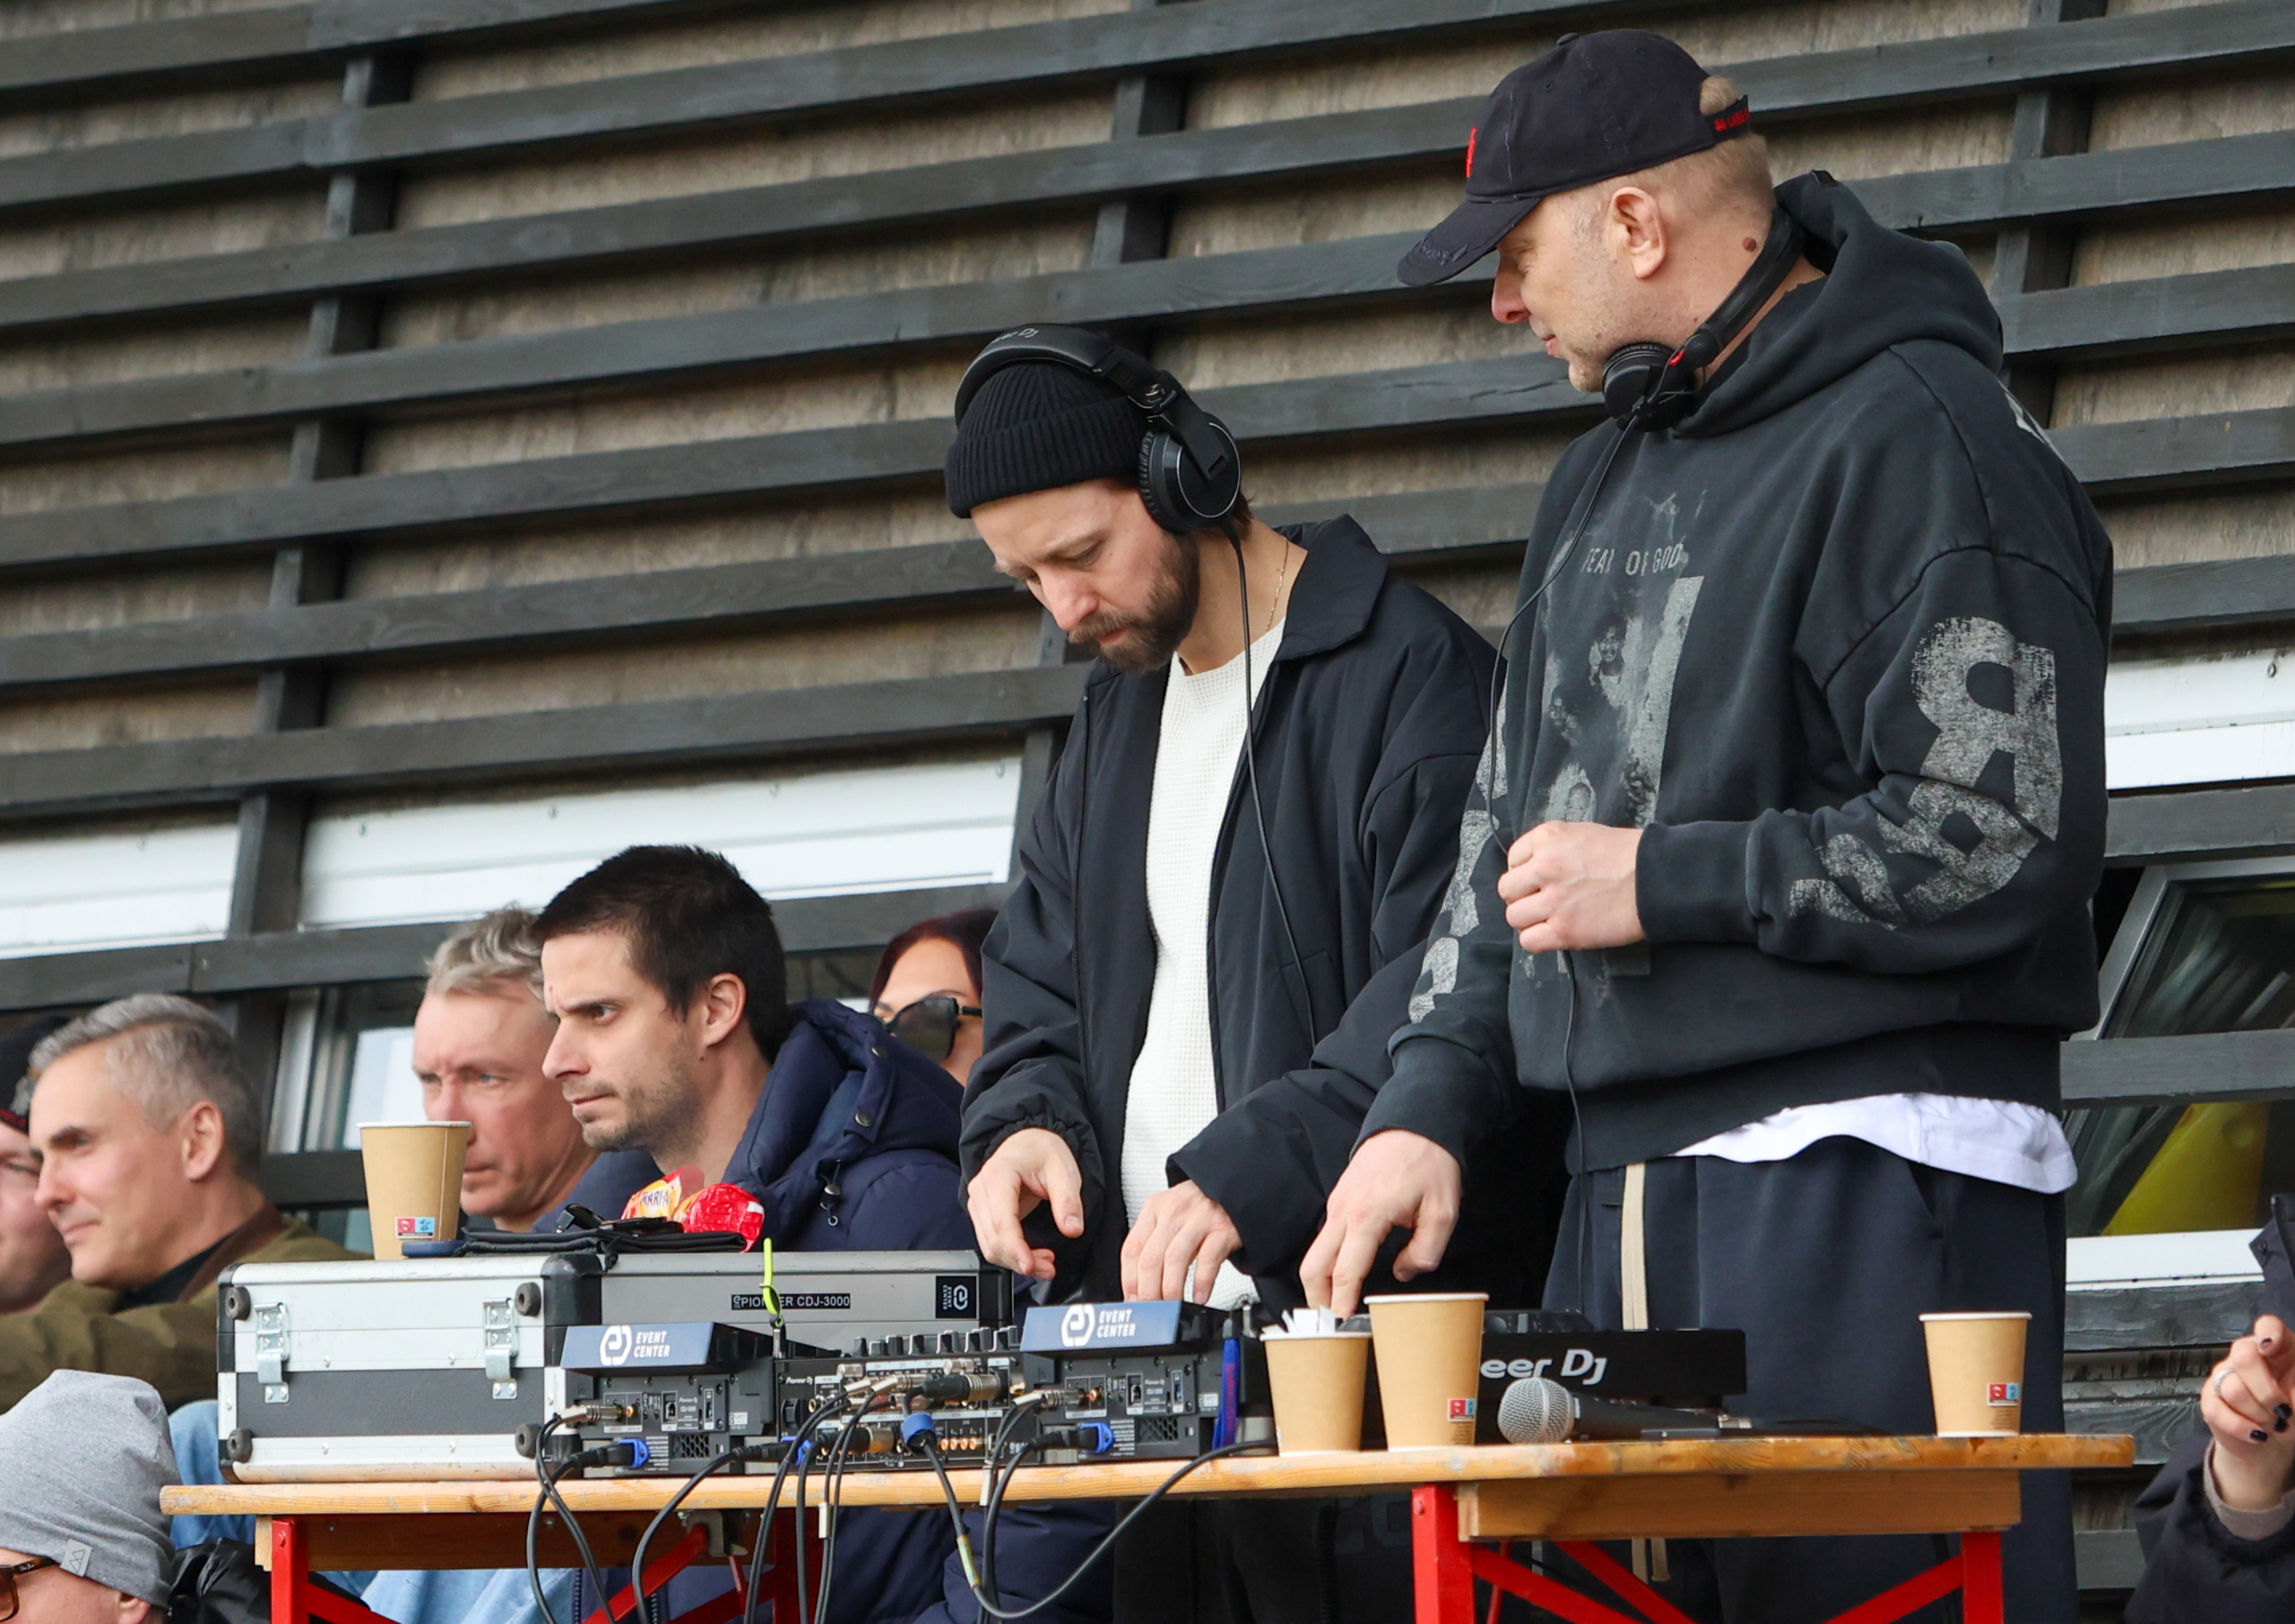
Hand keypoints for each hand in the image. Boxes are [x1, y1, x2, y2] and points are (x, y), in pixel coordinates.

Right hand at [966, 1128, 1082, 1280]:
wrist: (1028, 1140)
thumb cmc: (1042, 1151)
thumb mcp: (1063, 1169)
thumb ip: (1068, 1200)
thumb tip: (1072, 1229)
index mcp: (998, 1175)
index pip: (1001, 1222)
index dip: (1015, 1248)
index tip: (1031, 1265)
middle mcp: (980, 1190)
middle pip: (993, 1240)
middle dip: (1020, 1260)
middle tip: (1049, 1268)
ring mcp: (978, 1203)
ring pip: (989, 1246)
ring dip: (1015, 1261)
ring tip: (1045, 1263)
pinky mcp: (982, 1214)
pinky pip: (991, 1242)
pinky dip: (1011, 1254)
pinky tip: (1031, 1255)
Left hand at [1121, 1181, 1242, 1302]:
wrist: (1239, 1186)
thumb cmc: (1203, 1205)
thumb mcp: (1171, 1213)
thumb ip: (1155, 1241)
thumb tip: (1141, 1283)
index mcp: (1155, 1208)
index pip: (1132, 1249)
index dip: (1129, 1280)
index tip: (1132, 1300)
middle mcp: (1174, 1212)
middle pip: (1151, 1258)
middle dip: (1148, 1291)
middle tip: (1152, 1310)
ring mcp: (1199, 1219)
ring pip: (1175, 1260)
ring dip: (1171, 1290)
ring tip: (1172, 1306)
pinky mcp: (1223, 1228)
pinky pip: (1208, 1260)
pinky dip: (1201, 1282)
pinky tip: (1199, 1296)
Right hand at [1299, 1130, 1461, 1315]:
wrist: (1414, 1121)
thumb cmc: (1428, 1161)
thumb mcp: (1442, 1212)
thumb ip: (1425, 1251)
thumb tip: (1404, 1271)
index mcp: (1367, 1217)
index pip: (1345, 1271)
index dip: (1340, 1302)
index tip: (1342, 1323)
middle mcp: (1343, 1211)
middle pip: (1313, 1265)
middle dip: (1316, 1298)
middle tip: (1329, 1321)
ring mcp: (1338, 1203)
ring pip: (1315, 1251)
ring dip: (1320, 1279)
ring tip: (1335, 1302)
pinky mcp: (1340, 1198)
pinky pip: (1325, 1236)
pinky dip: (1327, 1259)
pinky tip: (1343, 1271)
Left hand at [1497, 822, 1643, 952]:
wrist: (1657, 878)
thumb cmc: (1629, 856)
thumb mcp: (1585, 834)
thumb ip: (1555, 848)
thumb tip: (1536, 867)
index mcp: (1548, 838)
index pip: (1513, 859)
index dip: (1525, 872)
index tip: (1539, 880)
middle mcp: (1544, 867)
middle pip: (1508, 889)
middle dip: (1523, 897)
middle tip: (1543, 901)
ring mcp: (1553, 900)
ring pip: (1514, 917)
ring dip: (1530, 920)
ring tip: (1551, 918)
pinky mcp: (1564, 930)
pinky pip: (1529, 941)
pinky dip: (1538, 940)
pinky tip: (1555, 933)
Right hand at [2203, 1314, 2294, 1510]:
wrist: (2272, 1440)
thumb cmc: (2292, 1411)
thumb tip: (2289, 1400)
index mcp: (2276, 1349)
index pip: (2268, 1325)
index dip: (2268, 1332)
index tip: (2270, 1348)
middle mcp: (2247, 1355)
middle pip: (2244, 1356)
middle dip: (2267, 1392)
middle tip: (2282, 1412)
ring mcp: (2224, 1376)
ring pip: (2233, 1389)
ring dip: (2259, 1415)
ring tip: (2272, 1426)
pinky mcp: (2209, 1400)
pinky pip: (2217, 1411)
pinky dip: (2242, 1427)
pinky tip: (2257, 1434)